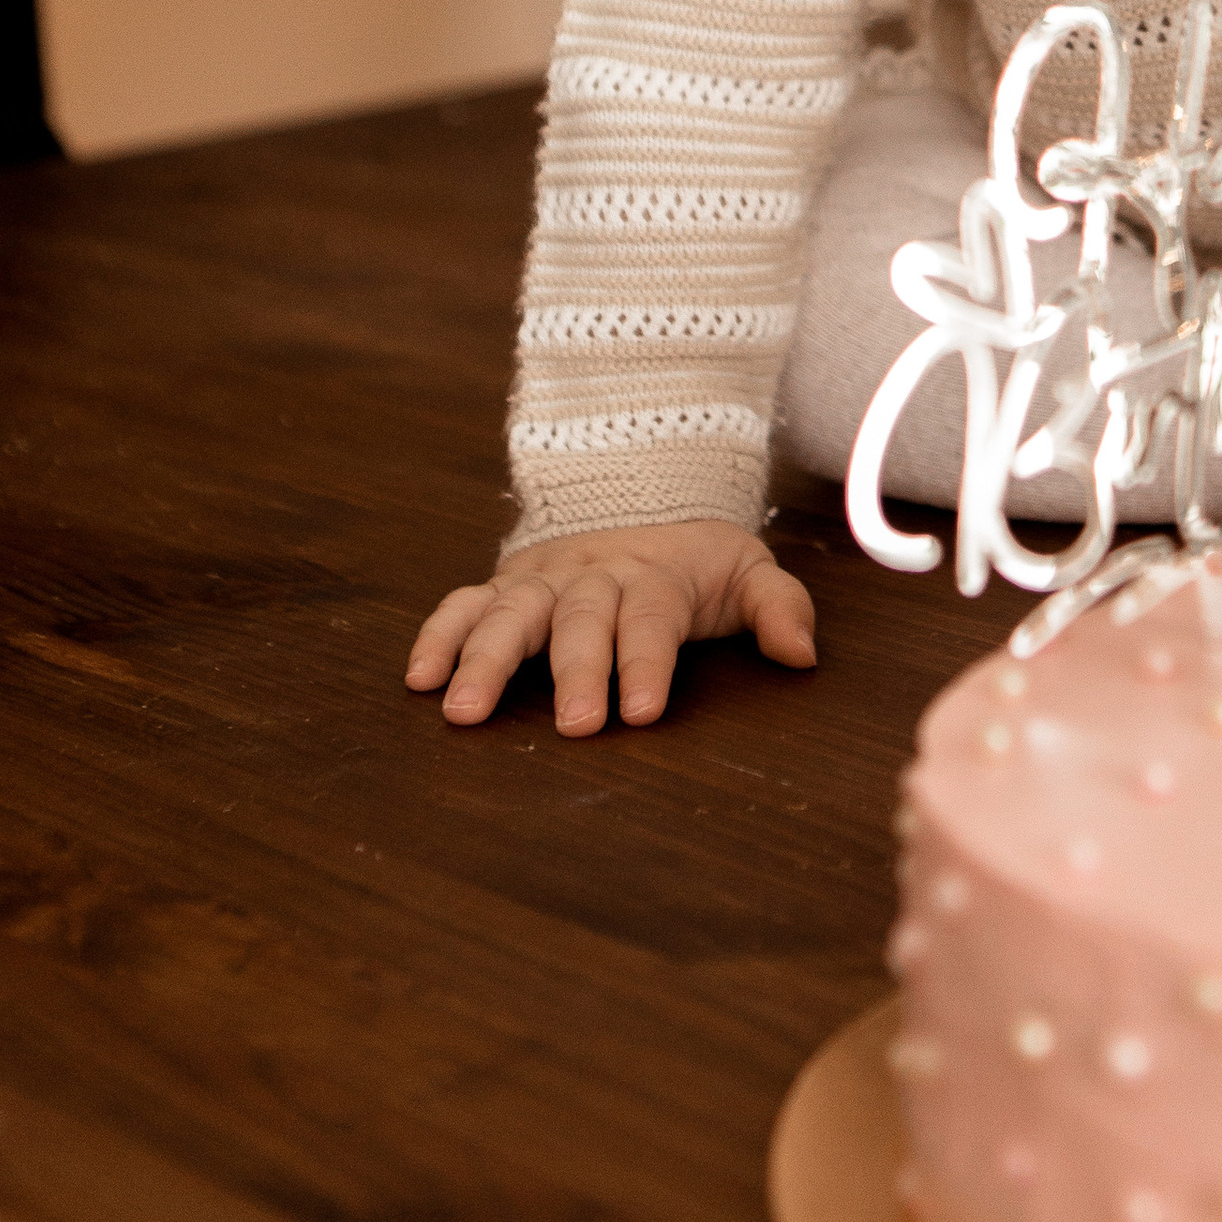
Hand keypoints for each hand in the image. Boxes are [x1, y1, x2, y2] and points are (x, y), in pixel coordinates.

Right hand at [406, 517, 816, 734]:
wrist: (641, 496)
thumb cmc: (695, 561)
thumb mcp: (747, 573)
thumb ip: (779, 608)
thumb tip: (802, 654)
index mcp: (655, 575)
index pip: (652, 618)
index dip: (645, 662)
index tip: (639, 712)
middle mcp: (593, 575)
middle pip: (581, 619)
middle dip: (575, 671)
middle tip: (573, 726)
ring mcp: (544, 579)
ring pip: (511, 612)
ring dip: (485, 658)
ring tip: (464, 711)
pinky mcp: (506, 584)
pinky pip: (464, 603)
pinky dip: (438, 634)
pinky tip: (419, 677)